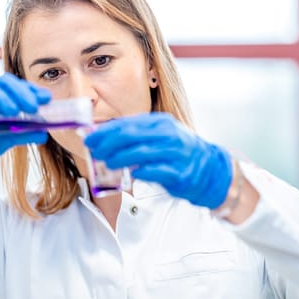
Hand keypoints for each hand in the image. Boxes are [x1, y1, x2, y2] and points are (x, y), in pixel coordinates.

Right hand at [0, 73, 50, 186]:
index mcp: (0, 96)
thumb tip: (44, 133)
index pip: (18, 86)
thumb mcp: (8, 138)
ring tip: (14, 112)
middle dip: (20, 93)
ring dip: (2, 98)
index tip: (46, 99)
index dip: (32, 90)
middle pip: (4, 82)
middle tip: (32, 107)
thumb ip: (25, 133)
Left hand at [84, 112, 232, 208]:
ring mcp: (175, 153)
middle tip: (94, 152)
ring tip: (106, 164)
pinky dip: (140, 172)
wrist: (209, 169)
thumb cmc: (175, 153)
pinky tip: (130, 174)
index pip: (127, 124)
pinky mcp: (180, 172)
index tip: (89, 140)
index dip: (105, 132)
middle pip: (131, 136)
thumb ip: (135, 137)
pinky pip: (155, 171)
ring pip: (141, 153)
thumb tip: (102, 139)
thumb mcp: (157, 137)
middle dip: (108, 144)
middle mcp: (168, 134)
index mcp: (160, 123)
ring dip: (119, 158)